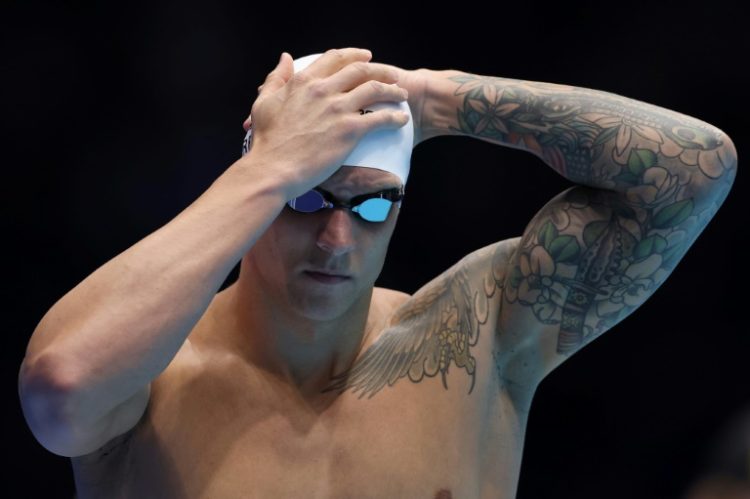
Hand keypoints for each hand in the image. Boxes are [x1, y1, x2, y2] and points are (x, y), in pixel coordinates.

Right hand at [245, 57, 431, 147]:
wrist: (273, 169)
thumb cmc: (266, 141)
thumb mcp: (264, 102)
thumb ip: (276, 78)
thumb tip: (285, 57)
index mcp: (304, 81)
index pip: (335, 59)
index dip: (354, 55)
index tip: (366, 57)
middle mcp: (323, 90)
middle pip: (361, 70)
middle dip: (381, 69)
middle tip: (393, 75)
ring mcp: (338, 109)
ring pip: (375, 89)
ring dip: (393, 90)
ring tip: (402, 94)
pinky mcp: (350, 130)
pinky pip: (380, 118)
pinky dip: (394, 117)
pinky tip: (402, 119)